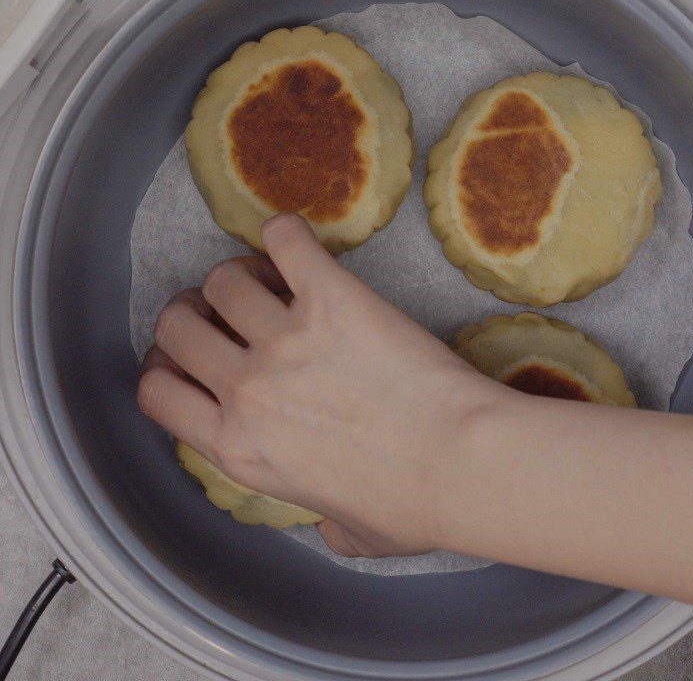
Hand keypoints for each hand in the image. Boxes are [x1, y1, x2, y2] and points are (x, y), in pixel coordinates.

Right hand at [138, 214, 489, 556]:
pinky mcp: (331, 298)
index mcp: (238, 450)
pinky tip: (294, 243)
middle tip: (226, 312)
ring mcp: (285, 340)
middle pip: (177, 325)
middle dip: (192, 313)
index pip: (157, 393)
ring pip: (223, 281)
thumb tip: (331, 530)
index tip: (188, 358)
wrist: (461, 461)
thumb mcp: (353, 533)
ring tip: (269, 280)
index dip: (165, 368)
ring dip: (239, 275)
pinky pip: (286, 243)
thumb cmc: (411, 505)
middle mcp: (246, 391)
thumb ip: (327, 526)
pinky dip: (285, 235)